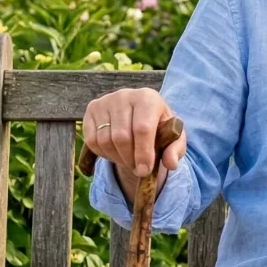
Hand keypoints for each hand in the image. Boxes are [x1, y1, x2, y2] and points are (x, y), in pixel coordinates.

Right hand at [81, 89, 185, 206]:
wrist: (139, 115)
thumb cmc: (159, 128)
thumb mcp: (173, 138)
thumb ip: (175, 150)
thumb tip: (171, 164)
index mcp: (148, 98)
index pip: (142, 128)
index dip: (143, 153)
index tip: (145, 171)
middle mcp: (125, 95)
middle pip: (121, 137)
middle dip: (130, 159)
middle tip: (138, 169)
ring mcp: (105, 101)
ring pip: (105, 140)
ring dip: (117, 158)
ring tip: (129, 160)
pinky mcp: (91, 109)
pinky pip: (92, 140)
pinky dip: (103, 153)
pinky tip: (115, 152)